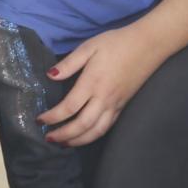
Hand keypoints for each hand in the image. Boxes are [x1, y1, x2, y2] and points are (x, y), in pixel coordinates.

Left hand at [42, 21, 159, 146]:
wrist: (147, 45)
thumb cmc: (116, 43)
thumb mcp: (89, 47)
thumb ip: (69, 64)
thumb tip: (50, 76)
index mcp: (92, 83)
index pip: (69, 107)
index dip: (53, 117)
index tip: (40, 120)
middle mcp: (104, 98)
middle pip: (82, 125)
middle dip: (63, 135)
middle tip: (48, 138)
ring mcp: (115, 104)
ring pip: (96, 131)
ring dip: (78, 140)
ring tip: (64, 144)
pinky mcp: (123, 106)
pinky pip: (107, 127)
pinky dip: (94, 136)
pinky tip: (85, 136)